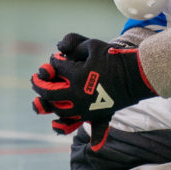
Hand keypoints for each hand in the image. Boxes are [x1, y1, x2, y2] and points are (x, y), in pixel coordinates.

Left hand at [30, 33, 154, 134]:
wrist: (135, 76)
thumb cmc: (113, 58)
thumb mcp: (92, 45)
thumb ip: (72, 44)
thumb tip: (58, 51)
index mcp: (77, 76)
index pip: (56, 67)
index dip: (54, 62)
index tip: (57, 59)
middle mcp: (78, 94)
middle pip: (49, 92)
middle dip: (39, 84)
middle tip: (35, 79)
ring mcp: (84, 107)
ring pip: (57, 108)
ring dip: (48, 102)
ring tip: (45, 95)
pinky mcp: (91, 116)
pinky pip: (73, 123)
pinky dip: (63, 125)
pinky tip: (56, 124)